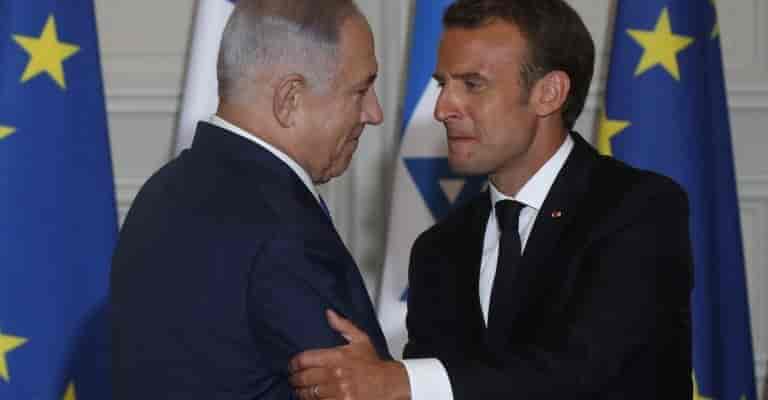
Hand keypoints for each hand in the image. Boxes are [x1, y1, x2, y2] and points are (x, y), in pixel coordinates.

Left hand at [289, 309, 409, 399]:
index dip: (294, 364)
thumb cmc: (373, 363)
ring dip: (301, 392)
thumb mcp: (360, 339)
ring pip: (308, 393)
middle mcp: (335, 375)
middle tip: (294, 379)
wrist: (389, 384)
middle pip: (303, 378)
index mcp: (337, 357)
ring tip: (300, 390)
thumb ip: (343, 326)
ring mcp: (338, 392)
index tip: (292, 366)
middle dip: (295, 379)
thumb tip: (329, 313)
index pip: (304, 360)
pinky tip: (312, 398)